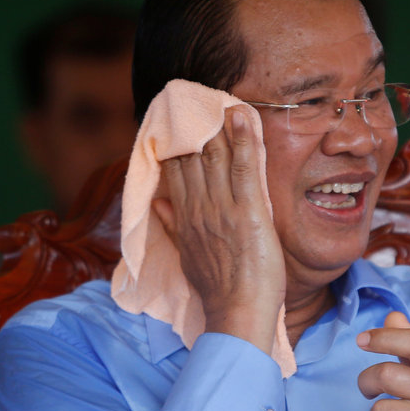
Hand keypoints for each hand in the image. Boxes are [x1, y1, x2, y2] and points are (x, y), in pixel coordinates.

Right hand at [153, 107, 284, 354]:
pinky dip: (245, 139)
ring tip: (221, 98)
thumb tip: (160, 202)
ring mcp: (223, 208)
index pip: (176, 170)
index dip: (179, 142)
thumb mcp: (188, 257)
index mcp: (185, 217)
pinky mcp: (249, 212)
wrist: (237, 313)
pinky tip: (243, 115)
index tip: (181, 119)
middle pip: (193, 157)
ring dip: (218, 124)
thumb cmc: (219, 289)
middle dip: (195, 126)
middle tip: (199, 97)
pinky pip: (244, 167)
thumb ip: (174, 226)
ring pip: (216, 156)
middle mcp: (199, 208)